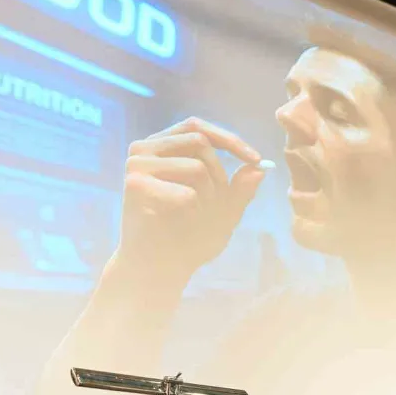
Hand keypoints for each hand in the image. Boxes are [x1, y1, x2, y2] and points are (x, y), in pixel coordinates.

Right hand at [114, 117, 263, 286]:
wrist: (159, 267)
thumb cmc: (188, 237)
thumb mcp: (223, 211)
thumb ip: (240, 190)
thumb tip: (260, 169)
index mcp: (163, 146)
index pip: (197, 127)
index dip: (229, 140)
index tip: (256, 160)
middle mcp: (146, 148)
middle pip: (200, 143)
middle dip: (220, 176)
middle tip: (220, 205)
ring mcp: (137, 164)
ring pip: (196, 167)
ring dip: (209, 197)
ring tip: (198, 217)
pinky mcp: (135, 184)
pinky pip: (185, 193)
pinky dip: (195, 211)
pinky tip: (183, 223)